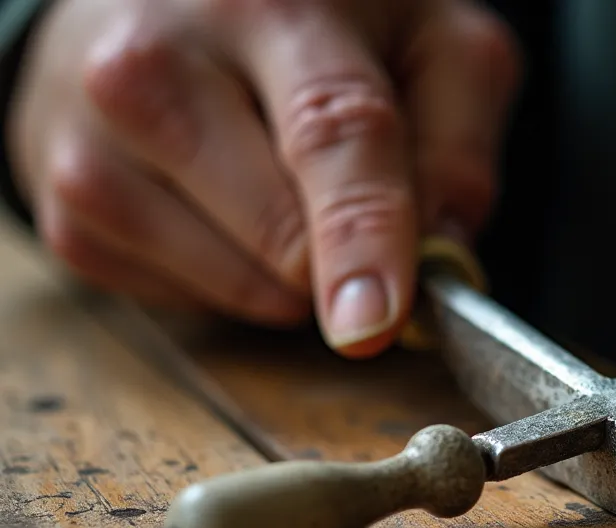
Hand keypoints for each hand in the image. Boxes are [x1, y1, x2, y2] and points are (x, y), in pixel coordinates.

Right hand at [8, 0, 518, 356]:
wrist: (159, 3)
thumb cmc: (311, 23)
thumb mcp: (428, 43)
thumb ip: (458, 144)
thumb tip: (441, 254)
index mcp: (272, 8)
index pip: (330, 132)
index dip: (361, 235)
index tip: (374, 320)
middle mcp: (158, 64)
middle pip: (283, 231)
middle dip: (347, 256)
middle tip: (354, 197)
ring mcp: (94, 141)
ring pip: (242, 286)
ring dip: (293, 273)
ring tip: (277, 178)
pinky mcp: (68, 212)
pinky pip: (191, 304)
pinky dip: (235, 280)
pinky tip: (222, 202)